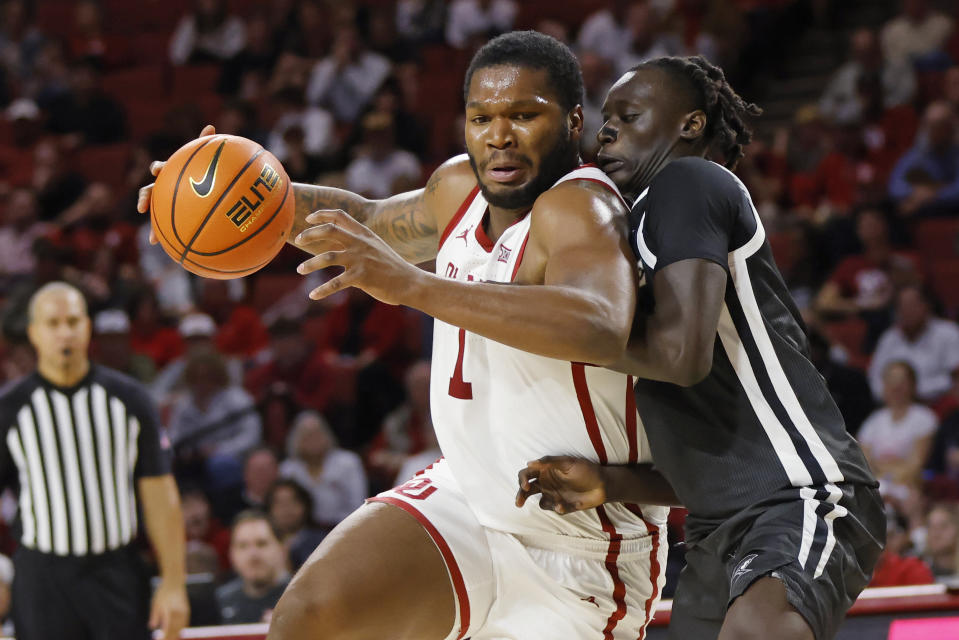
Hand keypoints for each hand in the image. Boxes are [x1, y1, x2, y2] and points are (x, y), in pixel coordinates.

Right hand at [137, 125, 216, 243]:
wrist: (205, 191)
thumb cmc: (204, 173)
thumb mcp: (206, 161)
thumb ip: (206, 144)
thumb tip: (210, 125)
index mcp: (171, 174)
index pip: (161, 168)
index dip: (157, 168)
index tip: (157, 170)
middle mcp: (164, 188)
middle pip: (149, 192)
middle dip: (146, 199)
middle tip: (143, 207)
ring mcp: (166, 204)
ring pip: (156, 216)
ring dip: (154, 228)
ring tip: (154, 239)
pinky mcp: (170, 218)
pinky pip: (167, 230)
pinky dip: (166, 238)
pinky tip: (171, 251)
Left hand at [149, 579, 189, 639]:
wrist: (175, 581)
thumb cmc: (163, 592)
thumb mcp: (155, 603)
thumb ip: (154, 615)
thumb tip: (152, 627)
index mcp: (171, 610)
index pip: (168, 628)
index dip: (164, 637)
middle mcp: (179, 612)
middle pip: (175, 630)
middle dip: (169, 638)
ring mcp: (184, 612)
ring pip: (180, 628)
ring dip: (174, 635)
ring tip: (169, 638)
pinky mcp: (187, 611)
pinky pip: (184, 624)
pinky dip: (179, 630)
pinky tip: (175, 633)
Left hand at [294, 209, 421, 304]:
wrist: (410, 282)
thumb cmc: (393, 267)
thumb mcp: (377, 247)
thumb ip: (361, 242)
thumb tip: (343, 241)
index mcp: (364, 234)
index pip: (340, 216)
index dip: (322, 214)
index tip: (308, 219)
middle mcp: (360, 243)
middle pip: (329, 230)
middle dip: (310, 233)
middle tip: (298, 239)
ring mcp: (360, 259)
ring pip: (327, 257)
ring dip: (310, 264)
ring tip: (300, 270)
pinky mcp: (361, 277)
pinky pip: (336, 283)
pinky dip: (322, 290)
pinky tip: (313, 296)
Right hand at [515, 456, 606, 514]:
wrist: (603, 485)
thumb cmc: (586, 469)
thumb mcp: (568, 462)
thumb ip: (549, 461)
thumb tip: (530, 463)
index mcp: (546, 470)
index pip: (527, 473)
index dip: (522, 479)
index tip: (525, 486)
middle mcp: (547, 482)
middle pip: (526, 489)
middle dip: (520, 496)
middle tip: (519, 503)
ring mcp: (553, 495)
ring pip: (538, 501)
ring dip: (546, 503)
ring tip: (558, 503)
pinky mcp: (561, 505)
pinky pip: (552, 508)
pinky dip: (557, 508)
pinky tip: (564, 506)